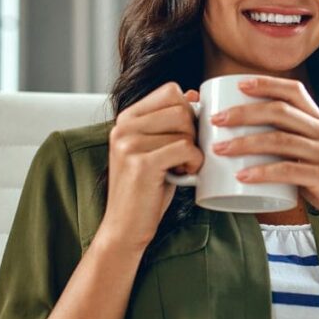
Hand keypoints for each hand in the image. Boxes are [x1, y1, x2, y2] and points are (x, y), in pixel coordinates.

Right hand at [101, 83, 202, 252]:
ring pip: (185, 129)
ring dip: (194, 150)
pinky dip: (194, 162)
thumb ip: (169, 123)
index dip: (188, 111)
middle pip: (181, 108)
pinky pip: (185, 148)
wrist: (125, 227)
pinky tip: (185, 174)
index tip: (184, 135)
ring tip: (183, 166)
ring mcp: (129, 144)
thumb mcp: (157, 149)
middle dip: (193, 132)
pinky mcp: (141, 163)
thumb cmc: (146, 189)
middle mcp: (123, 126)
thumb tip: (193, 93)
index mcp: (126, 118)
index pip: (170, 91)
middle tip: (186, 155)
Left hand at [211, 76, 318, 237]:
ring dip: (245, 143)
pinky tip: (243, 175)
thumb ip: (291, 147)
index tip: (238, 84)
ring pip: (280, 140)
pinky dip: (262, 172)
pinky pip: (288, 171)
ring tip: (219, 149)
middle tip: (216, 120)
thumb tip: (249, 143)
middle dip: (243, 113)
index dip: (266, 84)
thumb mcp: (316, 156)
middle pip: (280, 112)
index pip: (294, 91)